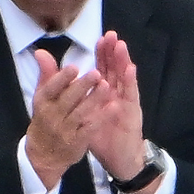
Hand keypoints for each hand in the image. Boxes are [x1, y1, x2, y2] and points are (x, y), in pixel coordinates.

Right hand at [23, 49, 109, 187]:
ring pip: (80, 113)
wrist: (44, 154)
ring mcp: (65, 130)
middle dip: (82, 87)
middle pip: (67, 100)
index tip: (74, 67)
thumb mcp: (43, 96)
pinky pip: (90, 128)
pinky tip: (113, 107)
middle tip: (96, 73)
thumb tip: (41, 51)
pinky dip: (102, 117)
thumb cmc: (46, 117)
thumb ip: (46, 74)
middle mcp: (52, 116)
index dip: (61, 78)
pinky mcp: (77, 142)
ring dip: (94, 100)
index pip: (50, 89)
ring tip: (106, 86)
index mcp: (43, 102)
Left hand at [84, 31, 148, 181]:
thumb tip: (61, 83)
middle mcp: (117, 94)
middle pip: (116, 69)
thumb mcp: (85, 116)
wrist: (119, 158)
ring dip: (123, 61)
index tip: (99, 38)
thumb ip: (75, 98)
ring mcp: (126, 102)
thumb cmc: (102, 135)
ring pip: (124, 78)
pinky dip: (130, 82)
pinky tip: (129, 69)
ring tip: (120, 45)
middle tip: (111, 35)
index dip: (102, 54)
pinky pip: (131, 95)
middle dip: (113, 52)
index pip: (104, 70)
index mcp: (106, 93)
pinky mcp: (132, 112)